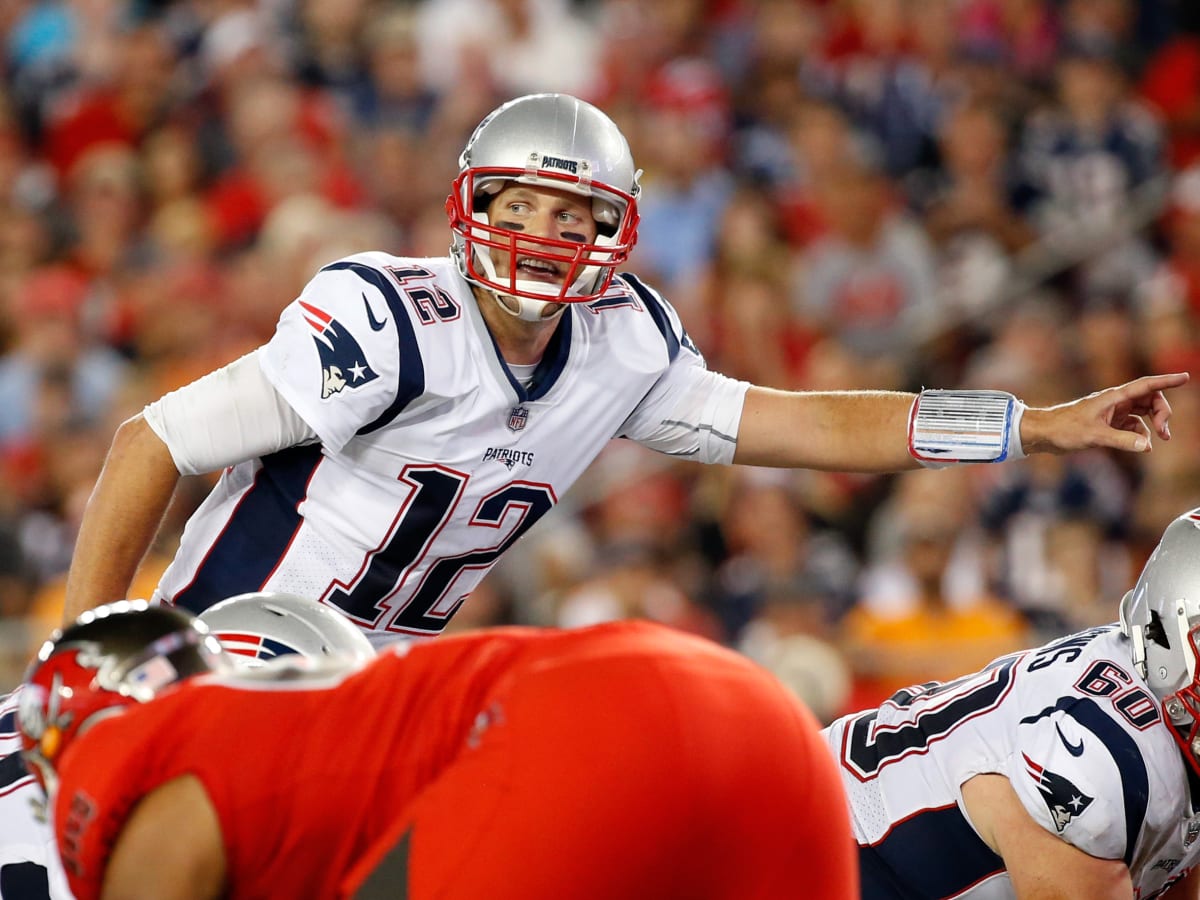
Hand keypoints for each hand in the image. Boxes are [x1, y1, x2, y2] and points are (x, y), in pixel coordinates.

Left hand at [1021, 372, 1189, 454]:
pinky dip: (1139, 435)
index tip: (1185, 377)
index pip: (1146, 385)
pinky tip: (1140, 446)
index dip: (1166, 381)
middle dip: (1162, 413)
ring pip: (1143, 414)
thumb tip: (1147, 446)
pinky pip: (1132, 426)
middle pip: (1150, 400)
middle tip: (1164, 432)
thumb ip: (1121, 441)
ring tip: (1159, 439)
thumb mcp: (1094, 436)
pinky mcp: (1108, 424)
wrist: (1044, 434)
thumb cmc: (1064, 429)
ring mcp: (1113, 412)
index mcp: (1113, 397)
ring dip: (1153, 425)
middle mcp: (1115, 402)